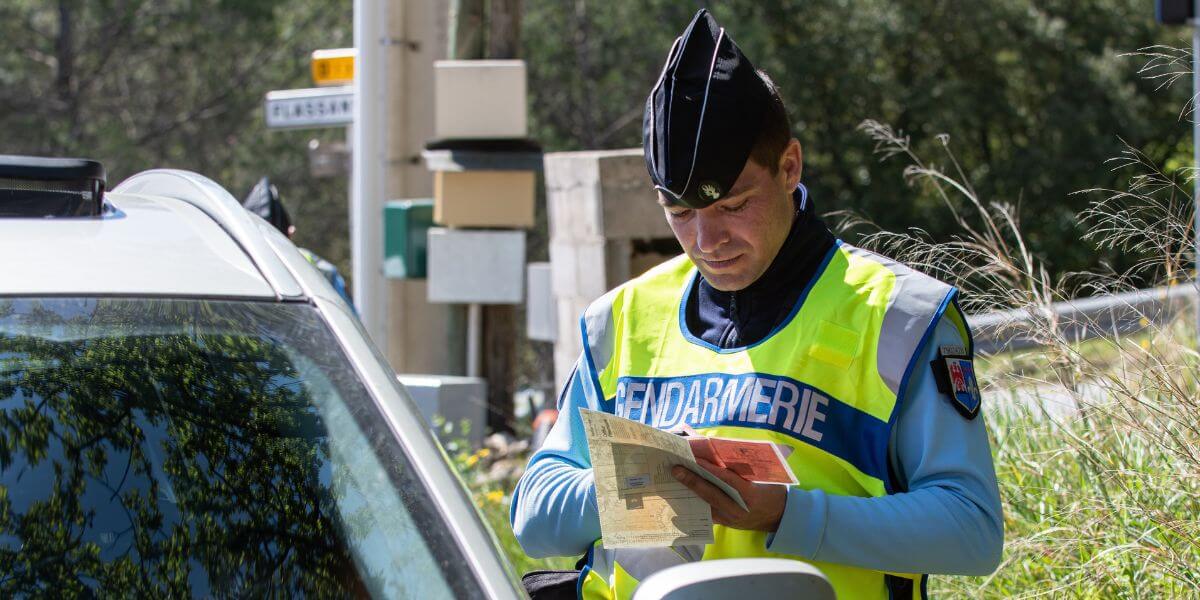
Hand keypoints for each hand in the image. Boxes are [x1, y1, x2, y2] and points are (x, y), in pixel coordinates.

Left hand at [672, 458, 786, 531]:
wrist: (779, 517)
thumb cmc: (771, 492)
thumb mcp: (760, 478)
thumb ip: (741, 470)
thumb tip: (717, 453)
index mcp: (750, 495)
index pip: (727, 480)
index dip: (710, 469)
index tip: (695, 459)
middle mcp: (738, 509)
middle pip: (711, 493)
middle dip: (692, 480)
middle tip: (676, 469)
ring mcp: (730, 519)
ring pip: (705, 503)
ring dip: (690, 490)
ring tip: (677, 478)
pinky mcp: (725, 524)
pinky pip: (707, 512)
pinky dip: (696, 501)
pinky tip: (684, 493)